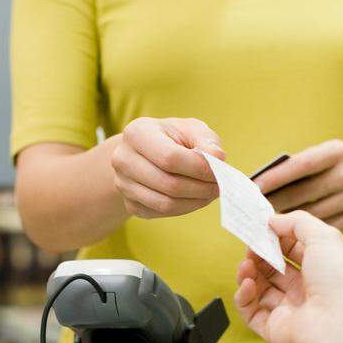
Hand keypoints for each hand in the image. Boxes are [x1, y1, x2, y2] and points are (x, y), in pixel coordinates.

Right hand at [110, 117, 224, 218]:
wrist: (146, 152)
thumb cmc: (173, 138)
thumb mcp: (191, 129)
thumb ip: (206, 141)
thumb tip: (218, 160)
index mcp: (136, 133)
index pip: (170, 158)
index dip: (199, 168)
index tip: (219, 171)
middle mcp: (122, 159)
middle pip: (169, 184)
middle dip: (201, 188)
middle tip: (220, 186)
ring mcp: (123, 184)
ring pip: (166, 203)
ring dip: (195, 201)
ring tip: (211, 192)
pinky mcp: (130, 204)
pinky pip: (162, 213)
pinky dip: (185, 208)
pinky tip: (195, 197)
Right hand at [234, 211, 342, 342]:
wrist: (339, 324)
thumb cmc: (337, 280)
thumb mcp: (323, 236)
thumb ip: (296, 222)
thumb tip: (271, 220)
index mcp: (320, 269)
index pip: (292, 250)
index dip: (275, 238)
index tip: (260, 227)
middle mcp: (305, 290)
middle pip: (273, 269)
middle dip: (258, 255)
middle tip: (250, 245)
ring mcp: (289, 310)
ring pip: (259, 289)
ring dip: (248, 273)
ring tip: (246, 264)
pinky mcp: (274, 329)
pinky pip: (251, 312)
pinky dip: (243, 296)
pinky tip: (247, 284)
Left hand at [253, 141, 342, 230]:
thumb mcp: (333, 154)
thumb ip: (306, 165)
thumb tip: (269, 182)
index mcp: (337, 152)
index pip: (301, 165)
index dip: (276, 177)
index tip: (255, 186)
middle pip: (303, 192)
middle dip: (276, 201)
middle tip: (255, 209)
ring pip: (312, 213)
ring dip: (289, 219)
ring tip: (268, 221)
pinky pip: (326, 226)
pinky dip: (308, 230)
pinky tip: (293, 232)